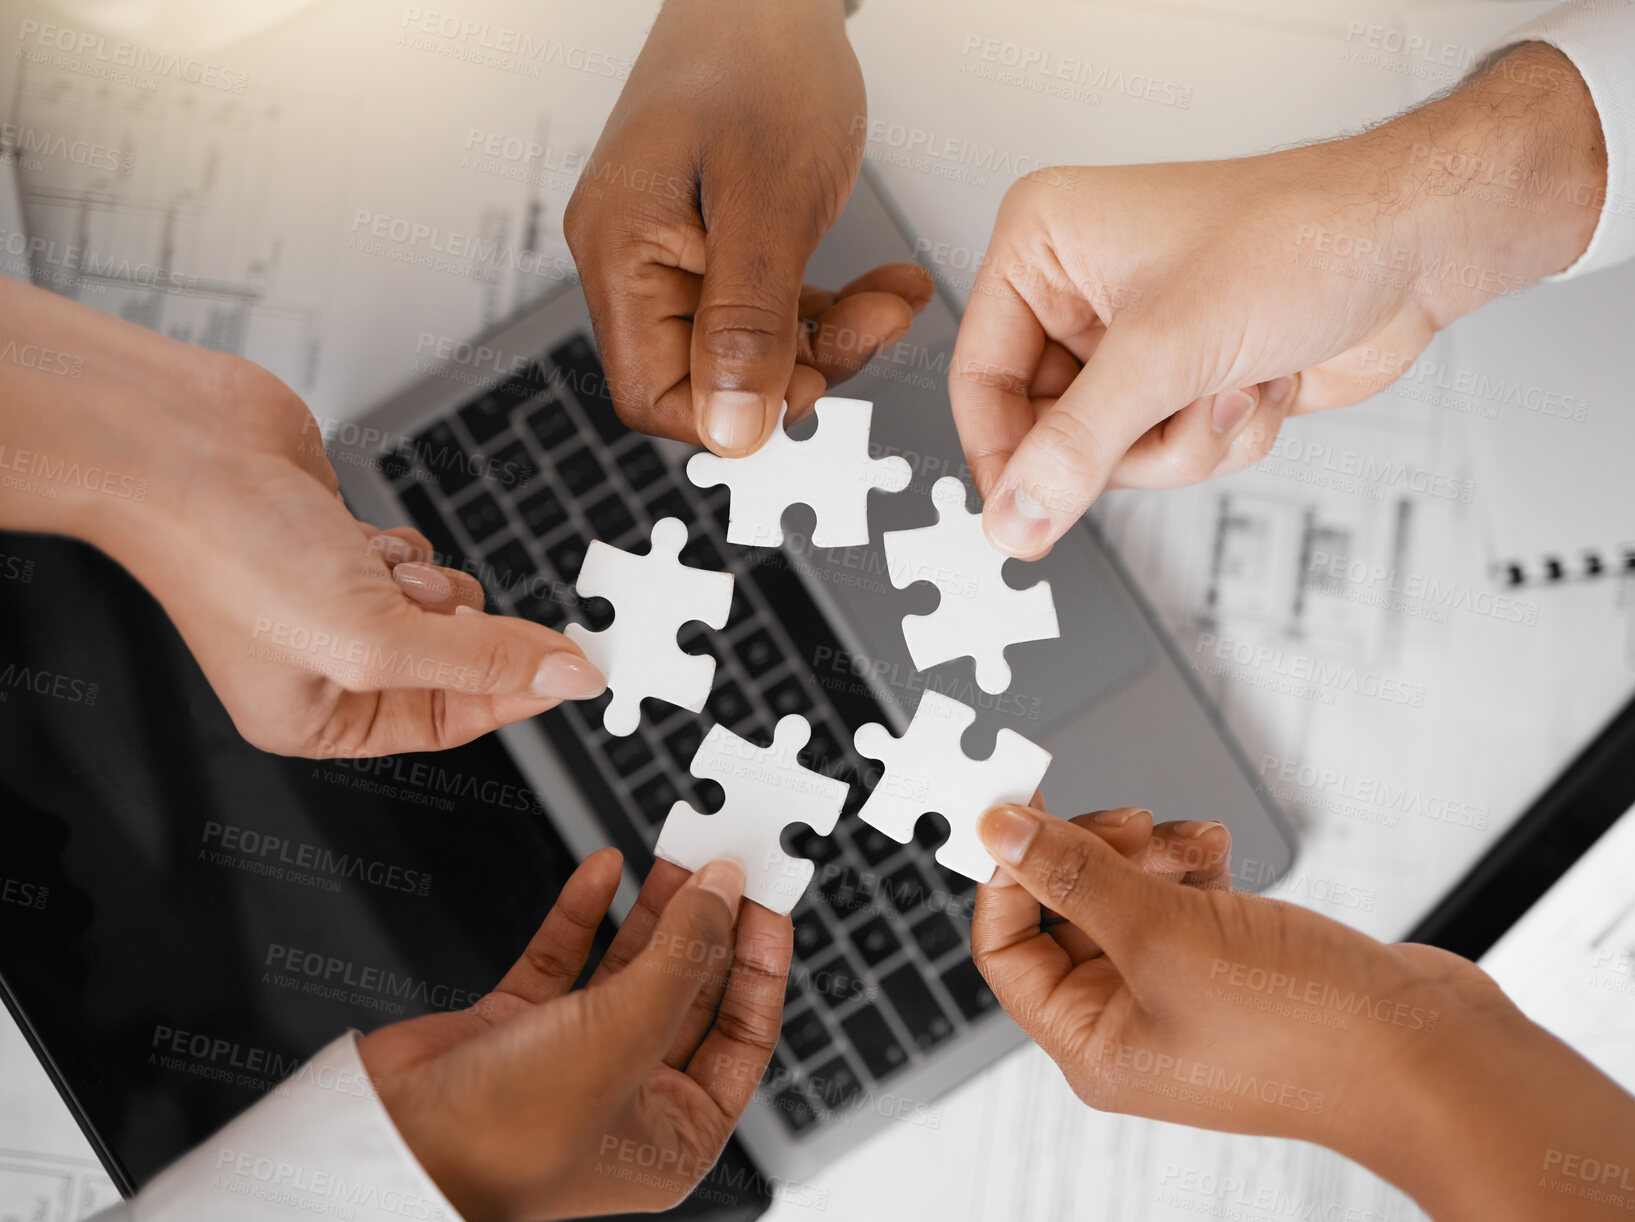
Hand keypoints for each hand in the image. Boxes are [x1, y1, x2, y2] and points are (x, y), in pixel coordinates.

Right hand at [0, 279, 605, 756]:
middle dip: (454, 626)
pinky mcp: (340, 543)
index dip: (516, 693)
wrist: (179, 446)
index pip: (450, 721)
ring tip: (374, 567)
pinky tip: (355, 534)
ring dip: (428, 582)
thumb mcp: (377, 637)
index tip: (575, 667)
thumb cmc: (231, 552)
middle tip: (431, 604)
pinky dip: (404, 545)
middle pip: (452, 660)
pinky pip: (415, 557)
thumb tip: (567, 678)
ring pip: (440, 604)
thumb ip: (483, 660)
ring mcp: (332, 601)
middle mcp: (323, 666)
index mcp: (314, 719)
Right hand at [360, 851, 789, 1221]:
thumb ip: (682, 954)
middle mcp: (628, 1100)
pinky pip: (565, 959)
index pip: (744, 1033)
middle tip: (720, 860)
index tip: (766, 897)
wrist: (388, 1142)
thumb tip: (723, 889)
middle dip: (705, 924)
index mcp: (675, 1135)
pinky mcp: (516, 1029)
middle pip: (689, 992)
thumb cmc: (507, 1133)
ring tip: (674, 852)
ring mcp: (571, 1060)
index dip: (761, 960)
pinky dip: (583, 913)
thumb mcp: (625, 1033)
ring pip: (630, 969)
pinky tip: (603, 870)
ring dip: (652, 910)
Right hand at [565, 0, 932, 455]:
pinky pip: (764, 310)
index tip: (811, 385)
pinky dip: (826, 308)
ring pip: (745, 351)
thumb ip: (748, 322)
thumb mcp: (768, 200)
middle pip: (703, 378)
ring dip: (829, 338)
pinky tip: (877, 285)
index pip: (653, 395)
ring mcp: (672, 252)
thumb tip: (733, 430)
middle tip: (874, 323)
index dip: (733, 414)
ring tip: (889, 298)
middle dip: (800, 367)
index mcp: (622, 251)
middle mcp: (634, 259)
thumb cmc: (760, 58)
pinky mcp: (713, 243)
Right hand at [951, 43, 1605, 556]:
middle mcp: (1081, 292)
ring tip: (1231, 382)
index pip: (980, 379)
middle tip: (1172, 411)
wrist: (1416, 245)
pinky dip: (1220, 439)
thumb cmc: (1303, 236)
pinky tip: (1258, 382)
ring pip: (1115, 455)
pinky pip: (1168, 454)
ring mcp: (1135, 341)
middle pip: (1049, 431)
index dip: (1003, 457)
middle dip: (1129, 441)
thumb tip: (1012, 518)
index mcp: (1045, 248)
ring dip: (1186, 441)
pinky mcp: (1183, 379)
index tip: (1022, 519)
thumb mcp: (1167, 352)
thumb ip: (1076, 447)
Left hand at [972, 803, 1634, 1219]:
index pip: (1004, 945)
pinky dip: (1192, 865)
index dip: (1007, 873)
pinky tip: (1219, 852)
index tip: (1020, 807)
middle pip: (1064, 911)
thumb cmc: (1305, 1028)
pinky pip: (1182, 898)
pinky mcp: (1233, 966)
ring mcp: (1183, 994)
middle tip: (1131, 823)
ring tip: (1194, 842)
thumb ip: (1074, 876)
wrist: (1433, 1057)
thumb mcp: (1163, 936)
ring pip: (1127, 895)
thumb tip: (997, 830)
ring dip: (1149, 852)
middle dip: (1091, 853)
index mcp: (1091, 1043)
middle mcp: (1129, 1024)